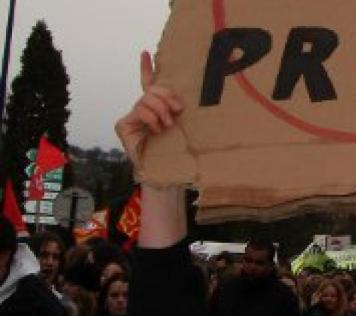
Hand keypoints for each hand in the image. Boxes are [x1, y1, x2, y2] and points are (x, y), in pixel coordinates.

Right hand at [114, 51, 183, 165]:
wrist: (164, 172)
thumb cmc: (175, 152)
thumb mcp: (181, 127)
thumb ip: (176, 112)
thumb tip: (181, 102)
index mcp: (154, 109)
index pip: (148, 84)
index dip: (146, 68)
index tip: (145, 53)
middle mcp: (141, 111)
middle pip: (151, 90)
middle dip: (165, 97)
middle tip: (176, 111)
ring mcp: (131, 118)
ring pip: (146, 99)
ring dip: (160, 110)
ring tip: (167, 124)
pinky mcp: (122, 125)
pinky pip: (139, 110)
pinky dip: (150, 118)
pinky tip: (157, 129)